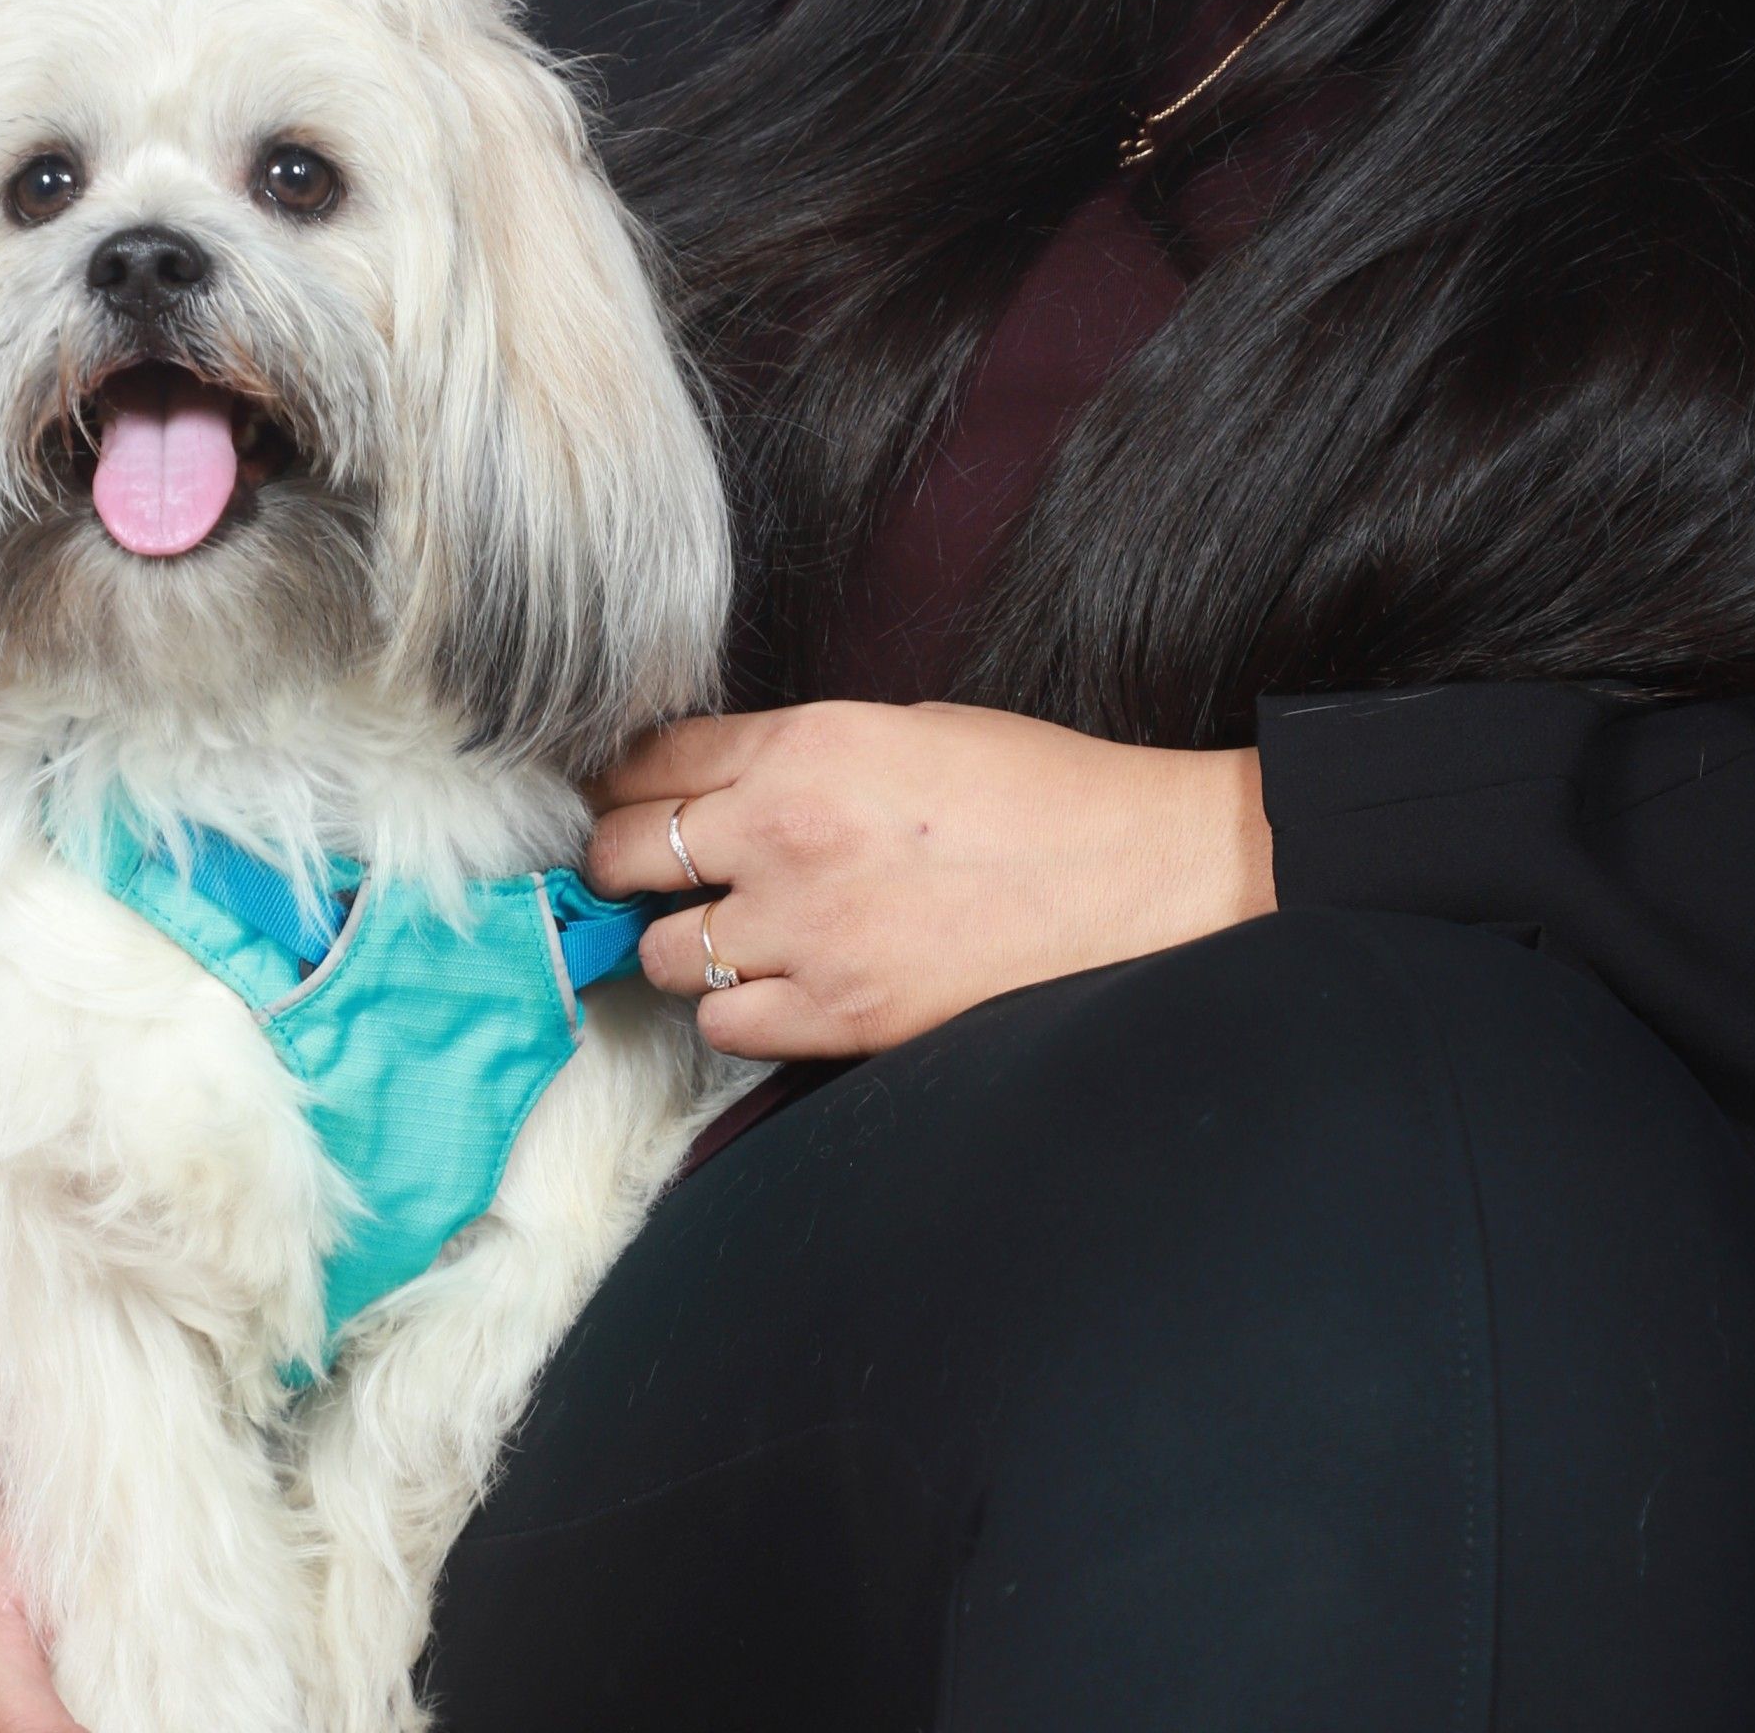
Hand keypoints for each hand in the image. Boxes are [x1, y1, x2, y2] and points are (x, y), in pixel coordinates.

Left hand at [585, 698, 1276, 1057]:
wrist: (1132, 872)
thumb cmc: (1035, 789)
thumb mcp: (903, 726)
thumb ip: (796, 752)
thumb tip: (716, 783)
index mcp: (804, 745)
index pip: (649, 760)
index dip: (625, 783)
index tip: (624, 800)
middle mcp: (783, 834)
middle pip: (622, 854)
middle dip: (624, 863)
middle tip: (649, 873)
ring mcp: (806, 933)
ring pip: (660, 952)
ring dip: (682, 944)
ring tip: (730, 936)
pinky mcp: (839, 1016)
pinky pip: (722, 1027)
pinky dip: (736, 1012)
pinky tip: (780, 987)